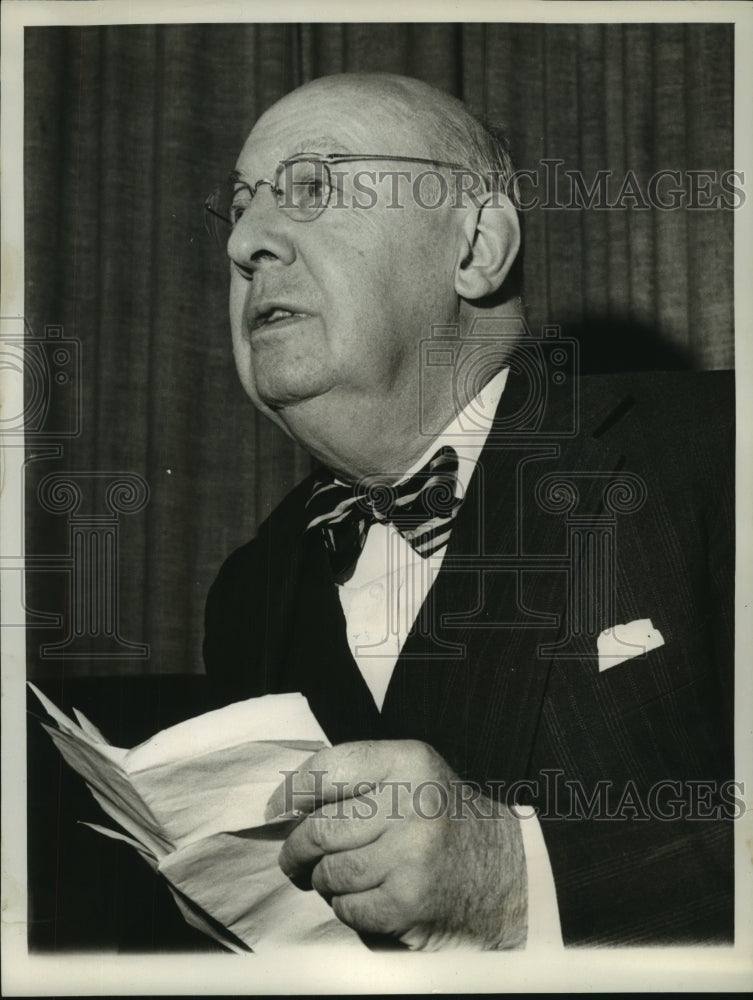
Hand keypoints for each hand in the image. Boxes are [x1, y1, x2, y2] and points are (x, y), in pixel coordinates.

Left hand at [265, 739, 526, 949]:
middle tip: (295, 857)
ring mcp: (411, 855)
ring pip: (329, 872)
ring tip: (337, 876)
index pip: (326, 769)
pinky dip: (346, 907)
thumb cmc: (441, 817)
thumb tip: (284, 800)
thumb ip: (356, 777)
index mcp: (408, 761)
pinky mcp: (408, 901)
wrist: (506, 870)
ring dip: (323, 880)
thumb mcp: (410, 773)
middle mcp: (411, 803)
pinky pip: (347, 907)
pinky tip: (365, 897)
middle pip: (319, 828)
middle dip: (298, 849)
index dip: (290, 793)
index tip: (276, 811)